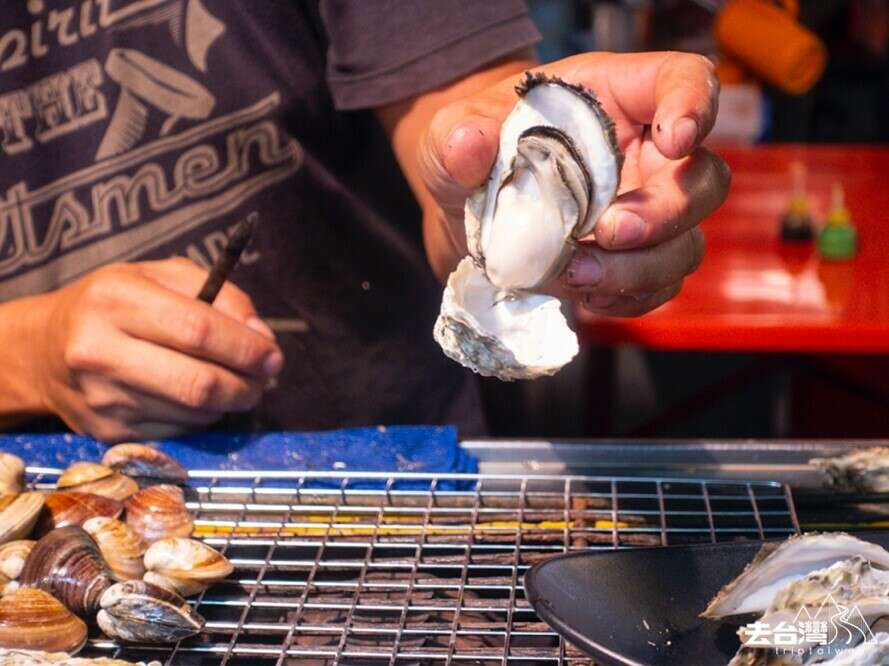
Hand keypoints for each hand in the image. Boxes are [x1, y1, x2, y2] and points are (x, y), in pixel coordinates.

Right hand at [31, 258, 282, 442]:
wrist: (44, 351)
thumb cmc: (115, 305)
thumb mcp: (160, 277)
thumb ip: (220, 296)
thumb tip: (262, 339)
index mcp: (115, 299)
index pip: (198, 330)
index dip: (246, 348)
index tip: (273, 356)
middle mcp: (100, 350)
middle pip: (199, 382)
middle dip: (247, 384)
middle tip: (266, 378)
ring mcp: (102, 398)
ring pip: (194, 412)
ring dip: (229, 401)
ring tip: (235, 384)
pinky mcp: (107, 432)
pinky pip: (179, 430)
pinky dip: (202, 416)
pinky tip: (197, 398)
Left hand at [419, 51, 730, 315]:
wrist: (462, 211)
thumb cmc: (469, 153)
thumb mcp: (452, 133)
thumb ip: (458, 134)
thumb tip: (469, 145)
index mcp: (613, 100)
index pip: (683, 81)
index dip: (695, 105)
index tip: (676, 138)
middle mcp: (643, 157)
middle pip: (703, 180)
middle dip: (665, 215)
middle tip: (607, 233)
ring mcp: (644, 214)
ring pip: (685, 246)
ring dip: (639, 270)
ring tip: (575, 275)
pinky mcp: (629, 264)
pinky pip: (654, 289)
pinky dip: (623, 298)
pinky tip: (583, 295)